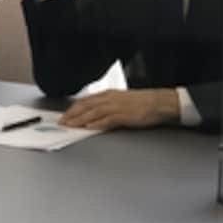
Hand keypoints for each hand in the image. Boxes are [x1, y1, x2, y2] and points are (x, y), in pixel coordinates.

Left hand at [58, 88, 180, 130]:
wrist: (160, 102)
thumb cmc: (143, 102)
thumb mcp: (121, 100)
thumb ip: (108, 105)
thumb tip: (94, 113)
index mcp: (108, 94)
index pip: (85, 100)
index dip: (73, 108)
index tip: (64, 116)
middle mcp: (110, 99)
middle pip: (86, 105)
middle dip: (72, 114)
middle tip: (62, 123)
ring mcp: (117, 106)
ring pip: (94, 112)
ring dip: (80, 119)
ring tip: (70, 126)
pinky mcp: (125, 115)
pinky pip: (108, 120)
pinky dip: (97, 123)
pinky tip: (89, 128)